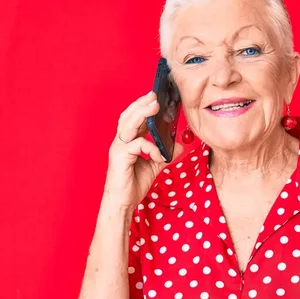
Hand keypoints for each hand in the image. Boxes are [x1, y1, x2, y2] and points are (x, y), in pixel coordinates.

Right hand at [103, 91, 183, 210]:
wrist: (123, 203)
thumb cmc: (133, 184)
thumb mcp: (154, 166)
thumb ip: (164, 154)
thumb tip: (180, 145)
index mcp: (128, 142)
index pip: (134, 118)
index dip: (143, 107)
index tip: (155, 97)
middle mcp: (121, 142)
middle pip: (128, 116)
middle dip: (141, 104)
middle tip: (155, 95)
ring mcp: (119, 148)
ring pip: (128, 124)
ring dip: (142, 113)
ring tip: (154, 106)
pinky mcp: (120, 157)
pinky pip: (137, 144)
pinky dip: (151, 147)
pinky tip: (159, 155)